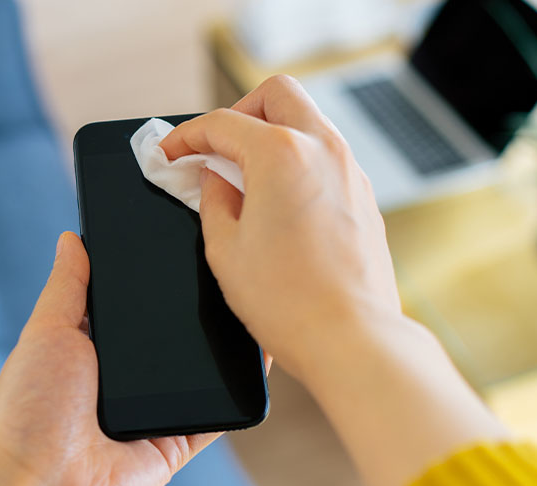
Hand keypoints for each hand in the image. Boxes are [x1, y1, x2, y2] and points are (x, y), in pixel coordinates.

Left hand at [0, 232, 242, 485]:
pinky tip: (259, 350)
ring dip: (221, 339)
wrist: (47, 485)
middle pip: (169, 332)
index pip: (129, 304)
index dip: (149, 276)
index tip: (178, 237)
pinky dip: (241, 384)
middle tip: (221, 260)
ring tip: (246, 294)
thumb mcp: (45, 335)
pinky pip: (220, 409)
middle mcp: (126, 379)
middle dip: (191, 303)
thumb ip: (66, 288)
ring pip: (200, 367)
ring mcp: (155, 408)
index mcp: (92, 349)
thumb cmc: (30, 414)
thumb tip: (71, 238)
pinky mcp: (180, 438)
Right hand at [160, 75, 400, 378]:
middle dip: (239, 111)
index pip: (222, 123)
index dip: (187, 136)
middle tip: (216, 147)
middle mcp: (323, 151)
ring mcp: (350, 172)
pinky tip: (277, 200)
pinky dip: (298, 161)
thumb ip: (213, 200)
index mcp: (282, 155)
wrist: (352, 339)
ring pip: (308, 121)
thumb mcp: (225, 249)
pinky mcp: (364, 199)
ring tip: (245, 175)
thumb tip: (215, 179)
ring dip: (272, 134)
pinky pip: (327, 157)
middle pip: (276, 95)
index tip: (172, 152)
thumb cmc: (290, 302)